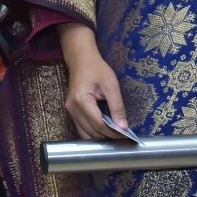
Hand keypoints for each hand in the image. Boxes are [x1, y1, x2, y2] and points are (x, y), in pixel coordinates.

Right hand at [58, 24, 129, 139]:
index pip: (98, 124)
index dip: (113, 132)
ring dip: (100, 136)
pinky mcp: (71, 112)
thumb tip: (123, 126)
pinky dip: (93, 132)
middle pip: (91, 132)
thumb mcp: (111, 85)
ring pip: (85, 134)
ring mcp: (70, 112)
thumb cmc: (97, 69)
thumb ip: (117, 106)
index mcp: (81, 101)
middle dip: (108, 136)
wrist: (81, 60)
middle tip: (123, 134)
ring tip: (114, 133)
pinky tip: (104, 128)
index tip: (126, 134)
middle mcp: (72, 109)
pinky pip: (82, 129)